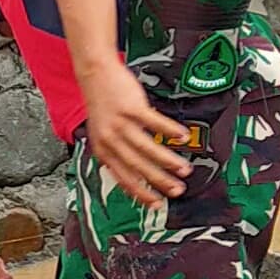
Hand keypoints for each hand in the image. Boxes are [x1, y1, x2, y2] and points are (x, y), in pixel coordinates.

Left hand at [79, 62, 193, 203]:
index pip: (123, 178)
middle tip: (177, 190)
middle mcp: (110, 139)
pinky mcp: (131, 107)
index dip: (141, 193)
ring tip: (184, 169)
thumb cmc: (101, 104)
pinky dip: (171, 130)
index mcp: (102, 151)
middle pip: (138, 166)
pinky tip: (182, 137)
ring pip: (148, 148)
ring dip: (168, 161)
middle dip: (160, 181)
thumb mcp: (101, 134)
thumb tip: (132, 173)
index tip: (157, 204)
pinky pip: (155, 122)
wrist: (95, 74)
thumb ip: (114, 153)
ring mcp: (121, 123)